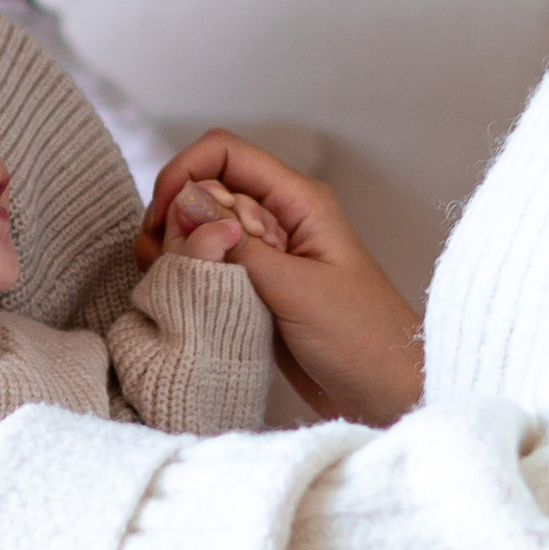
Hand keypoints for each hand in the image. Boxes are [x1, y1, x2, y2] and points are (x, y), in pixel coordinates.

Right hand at [142, 132, 422, 425]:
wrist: (387, 396)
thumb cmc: (363, 339)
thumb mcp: (296, 289)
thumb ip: (238, 247)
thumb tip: (185, 201)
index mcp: (298, 202)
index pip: (225, 154)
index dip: (184, 173)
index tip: (161, 217)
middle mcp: (279, 219)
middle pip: (206, 189)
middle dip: (174, 216)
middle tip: (163, 260)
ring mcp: (267, 255)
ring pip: (202, 229)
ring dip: (176, 249)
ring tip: (171, 283)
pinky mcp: (257, 289)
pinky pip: (210, 266)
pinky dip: (187, 276)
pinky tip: (182, 300)